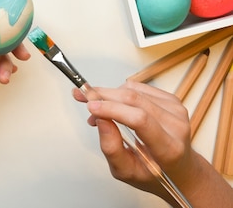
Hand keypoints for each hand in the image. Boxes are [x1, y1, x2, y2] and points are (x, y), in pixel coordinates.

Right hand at [73, 81, 192, 198]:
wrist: (180, 170)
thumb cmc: (154, 173)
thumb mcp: (126, 172)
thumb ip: (111, 148)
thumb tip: (99, 119)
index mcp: (168, 148)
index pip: (139, 120)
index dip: (112, 109)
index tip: (90, 106)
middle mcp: (176, 126)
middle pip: (134, 100)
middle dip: (103, 95)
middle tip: (81, 96)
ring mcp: (176, 111)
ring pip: (133, 90)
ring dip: (109, 95)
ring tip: (98, 109)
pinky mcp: (172, 100)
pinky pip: (138, 87)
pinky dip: (120, 93)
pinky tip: (115, 105)